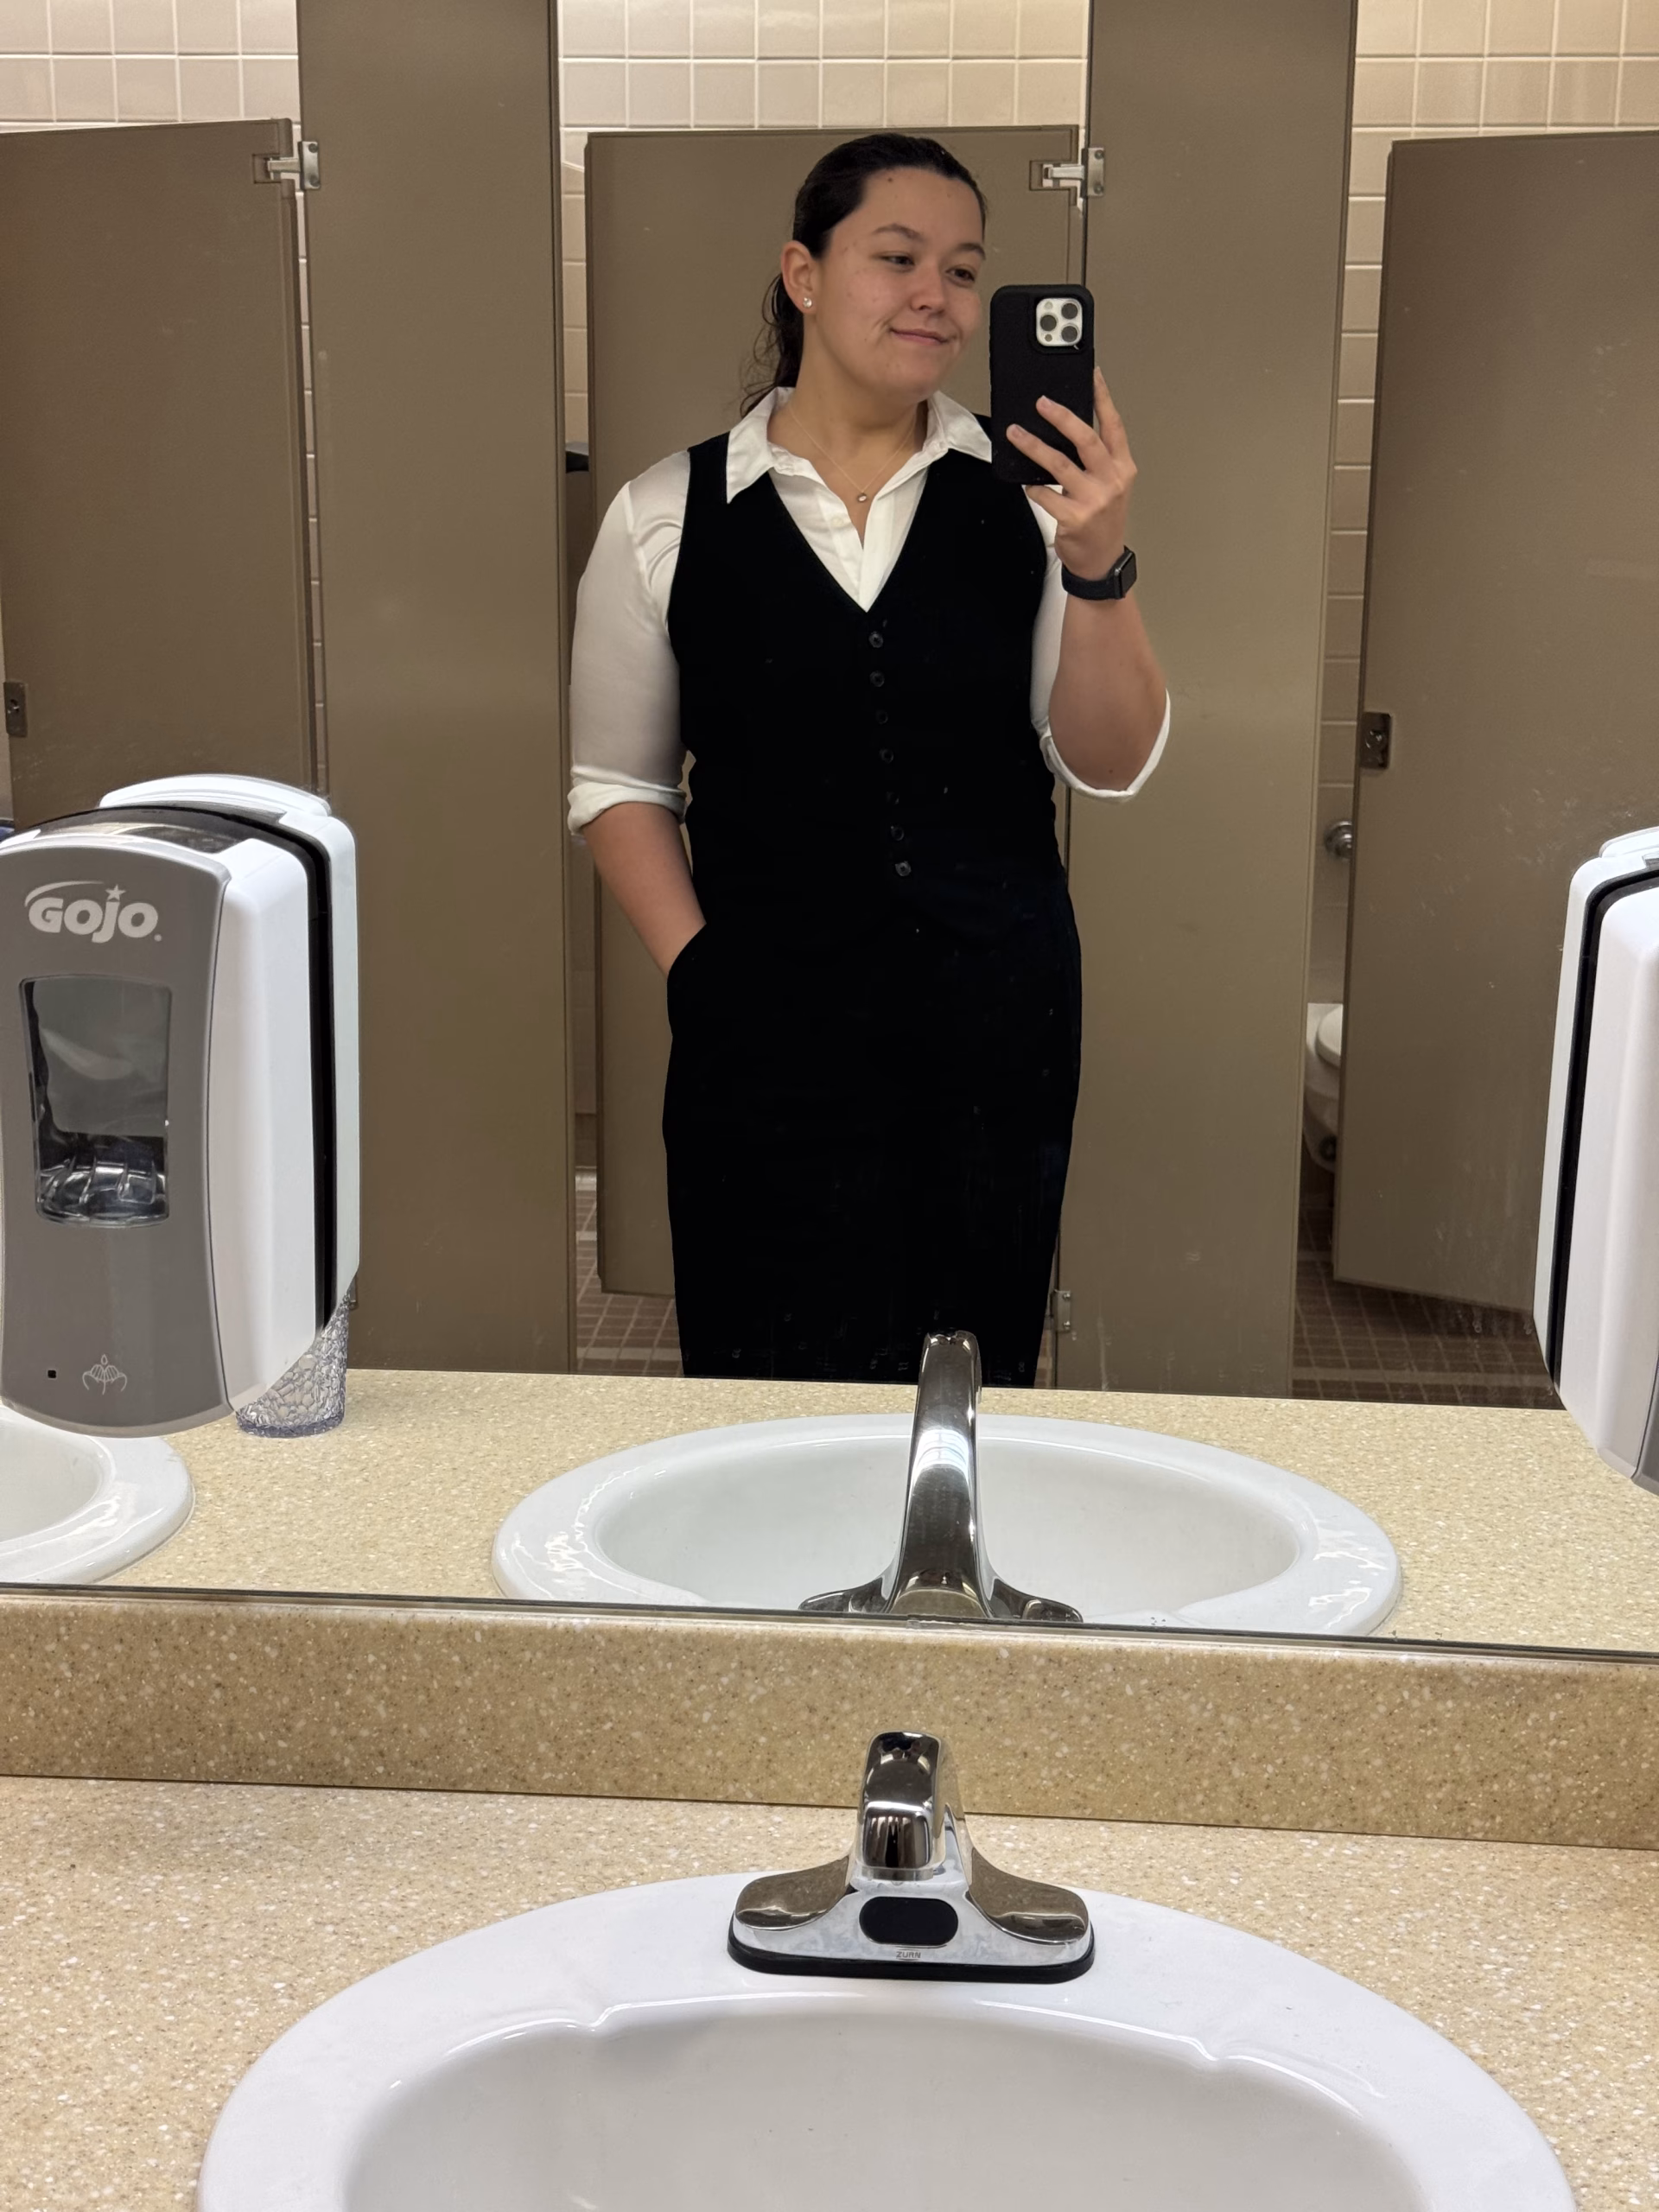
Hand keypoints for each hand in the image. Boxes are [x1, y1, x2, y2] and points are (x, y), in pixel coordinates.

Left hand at [1005, 366, 1135, 583]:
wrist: (1101, 560)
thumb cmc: (1103, 518)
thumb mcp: (1111, 485)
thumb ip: (1096, 459)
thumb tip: (1065, 428)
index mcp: (1122, 467)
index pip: (1113, 425)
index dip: (1102, 398)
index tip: (1091, 374)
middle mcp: (1112, 480)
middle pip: (1086, 440)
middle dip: (1062, 417)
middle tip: (1041, 403)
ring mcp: (1094, 500)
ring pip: (1060, 465)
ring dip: (1034, 447)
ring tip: (1016, 434)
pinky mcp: (1074, 518)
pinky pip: (1045, 495)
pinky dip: (1033, 487)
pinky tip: (1026, 483)